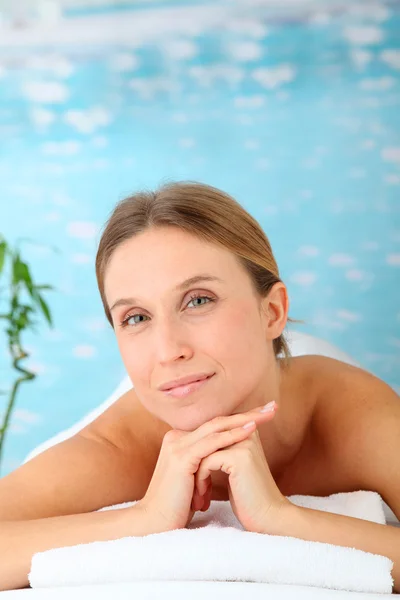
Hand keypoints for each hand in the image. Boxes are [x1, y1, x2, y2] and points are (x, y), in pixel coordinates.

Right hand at [138, 403, 282, 532]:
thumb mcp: (194, 479)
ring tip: (267, 414)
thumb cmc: (177, 506)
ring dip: (245, 419)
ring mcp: (178, 446)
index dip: (239, 420)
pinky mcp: (181, 458)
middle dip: (247, 414)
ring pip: (217, 428)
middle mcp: (176, 438)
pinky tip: (250, 429)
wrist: (155, 524)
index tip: (262, 415)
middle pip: (217, 422)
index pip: (214, 426)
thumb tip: (225, 461)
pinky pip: (212, 442)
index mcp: (179, 441)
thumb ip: (205, 464)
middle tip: (271, 407)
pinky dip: (232, 435)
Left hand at [193, 407, 291, 533]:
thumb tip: (194, 447)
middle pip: (205, 441)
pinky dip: (201, 481)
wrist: (269, 518)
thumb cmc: (248, 498)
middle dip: (194, 466)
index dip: (198, 458)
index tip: (193, 481)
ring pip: (202, 452)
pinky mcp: (239, 456)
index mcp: (246, 432)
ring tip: (197, 497)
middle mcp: (246, 432)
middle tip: (189, 487)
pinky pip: (206, 462)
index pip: (210, 435)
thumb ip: (220, 453)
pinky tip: (203, 498)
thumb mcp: (233, 470)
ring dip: (195, 476)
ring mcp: (244, 443)